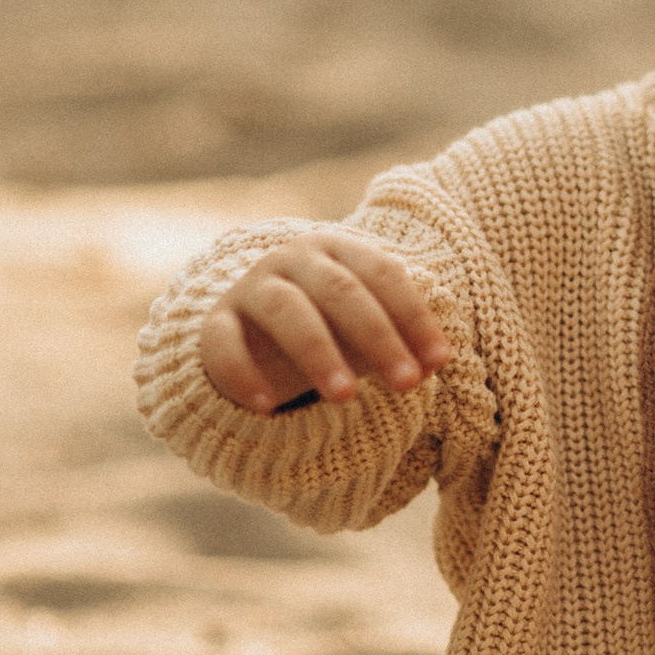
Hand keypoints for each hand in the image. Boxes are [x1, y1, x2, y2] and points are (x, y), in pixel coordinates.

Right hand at [199, 229, 452, 415]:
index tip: (438, 361)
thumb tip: (432, 363)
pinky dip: (243, 373)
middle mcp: (292, 259)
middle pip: (340, 290)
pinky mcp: (215, 322)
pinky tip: (267, 406)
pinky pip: (224, 343)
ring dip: (320, 353)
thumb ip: (396, 340)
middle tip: (407, 383)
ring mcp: (251, 287)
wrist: (249, 326)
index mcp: (337, 249)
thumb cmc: (326, 324)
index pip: (382, 273)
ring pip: (286, 311)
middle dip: (378, 338)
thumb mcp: (362, 329)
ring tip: (346, 398)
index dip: (413, 316)